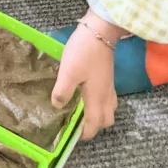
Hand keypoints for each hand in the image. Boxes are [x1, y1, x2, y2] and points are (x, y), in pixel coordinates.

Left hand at [52, 12, 122, 139]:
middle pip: (105, 121)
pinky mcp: (108, 77)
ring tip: (81, 110)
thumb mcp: (68, 72)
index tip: (71, 135)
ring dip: (97, 115)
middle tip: (76, 122)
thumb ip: (63, 91)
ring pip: (108, 110)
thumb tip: (58, 107)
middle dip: (93, 126)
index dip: (83, 134)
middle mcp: (106, 96)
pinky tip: (87, 94)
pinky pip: (108, 98)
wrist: (100, 32)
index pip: (93, 125)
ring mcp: (109, 86)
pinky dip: (100, 103)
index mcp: (97, 99)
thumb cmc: (84, 53)